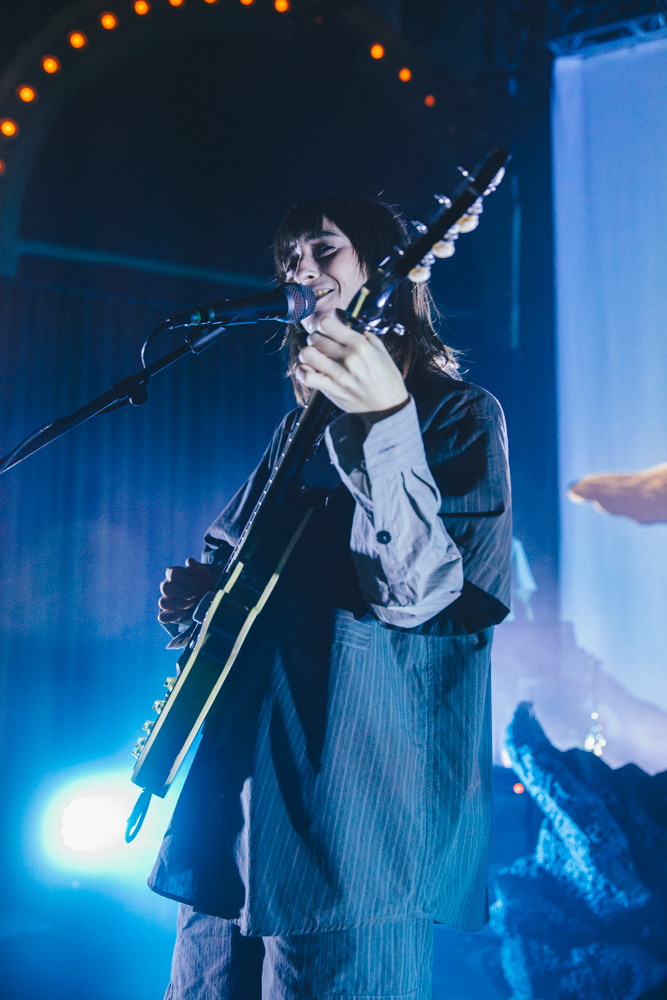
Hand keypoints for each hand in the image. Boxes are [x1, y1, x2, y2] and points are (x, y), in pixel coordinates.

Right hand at [158, 557, 217, 623]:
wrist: (211, 600)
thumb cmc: (207, 585)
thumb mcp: (206, 576)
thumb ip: (197, 569)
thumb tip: (189, 562)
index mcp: (174, 575)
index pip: (171, 573)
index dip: (185, 579)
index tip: (198, 584)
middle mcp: (168, 587)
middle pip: (164, 588)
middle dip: (183, 592)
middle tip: (196, 595)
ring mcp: (168, 601)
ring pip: (162, 602)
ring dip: (179, 604)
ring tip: (193, 604)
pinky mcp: (169, 615)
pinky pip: (162, 617)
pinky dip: (173, 616)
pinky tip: (185, 613)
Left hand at [295, 312, 408, 427]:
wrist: (388, 407)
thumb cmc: (386, 379)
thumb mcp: (381, 351)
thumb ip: (365, 336)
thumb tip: (349, 325)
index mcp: (360, 345)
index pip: (327, 323)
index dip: (324, 326)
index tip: (326, 331)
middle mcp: (348, 357)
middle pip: (314, 338)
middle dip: (315, 340)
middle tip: (320, 346)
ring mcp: (338, 374)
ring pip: (307, 354)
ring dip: (307, 354)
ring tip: (313, 358)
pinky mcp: (331, 389)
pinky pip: (306, 376)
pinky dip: (303, 372)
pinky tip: (309, 371)